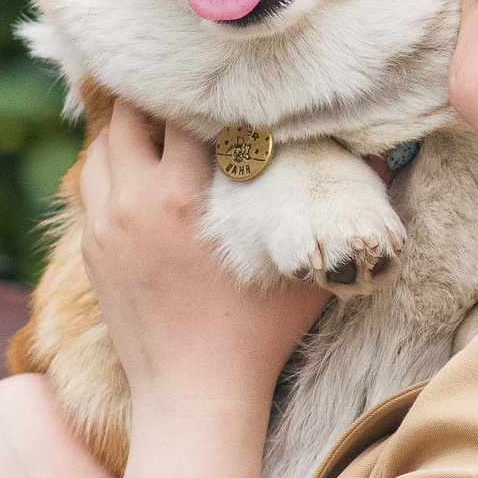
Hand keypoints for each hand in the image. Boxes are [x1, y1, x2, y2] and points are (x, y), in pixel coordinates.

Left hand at [76, 106, 327, 477]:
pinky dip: (114, 164)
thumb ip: (343, 204)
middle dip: (162, 96)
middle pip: (132, 112)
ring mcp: (104, 225)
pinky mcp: (91, 250)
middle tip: (192, 89)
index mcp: (184, 196)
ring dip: (131, 127)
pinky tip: (141, 166)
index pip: (187, 109)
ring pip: (104, 144)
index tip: (231, 80)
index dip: (210, 89)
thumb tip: (386, 153)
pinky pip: (93, 183)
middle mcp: (135, 200)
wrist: (193, 397)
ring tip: (164, 121)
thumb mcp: (309, 266)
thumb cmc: (258, 336)